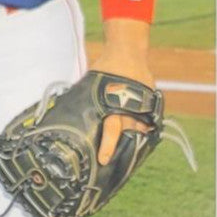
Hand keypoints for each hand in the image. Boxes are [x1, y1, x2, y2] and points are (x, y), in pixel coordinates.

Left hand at [92, 44, 154, 166]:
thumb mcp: (91, 83)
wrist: (127, 53)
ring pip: (140, 132)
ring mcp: (143, 107)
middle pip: (127, 135)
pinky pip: (148, 123)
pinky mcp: (151, 104)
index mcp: (112, 104)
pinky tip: (138, 140)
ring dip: (133, 142)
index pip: (111, 130)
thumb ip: (85, 100)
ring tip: (127, 155)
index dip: (108, 147)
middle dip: (121, 150)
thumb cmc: (105, 68)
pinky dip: (143, 132)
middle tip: (113, 163)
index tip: (104, 160)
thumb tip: (65, 112)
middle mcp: (129, 108)